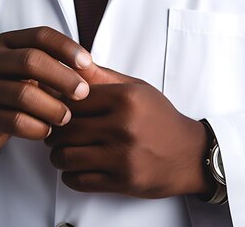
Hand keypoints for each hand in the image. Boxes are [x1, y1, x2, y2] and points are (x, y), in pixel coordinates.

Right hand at [0, 27, 91, 162]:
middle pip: (31, 61)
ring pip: (23, 94)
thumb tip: (92, 68)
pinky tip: (46, 130)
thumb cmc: (10, 92)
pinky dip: (37, 127)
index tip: (87, 63)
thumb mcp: (31, 74)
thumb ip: (57, 66)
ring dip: (52, 107)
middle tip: (83, 93)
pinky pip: (14, 121)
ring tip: (65, 117)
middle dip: (63, 77)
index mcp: (6, 44)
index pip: (40, 36)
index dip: (66, 47)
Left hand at [45, 66, 210, 198]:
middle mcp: (123, 126)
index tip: (58, 110)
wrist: (190, 155)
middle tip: (55, 133)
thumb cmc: (160, 119)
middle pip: (66, 129)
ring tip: (63, 151)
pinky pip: (78, 180)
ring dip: (58, 156)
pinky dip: (70, 175)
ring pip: (66, 156)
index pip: (72, 100)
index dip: (59, 105)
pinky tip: (76, 168)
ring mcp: (123, 156)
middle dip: (54, 133)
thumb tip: (70, 63)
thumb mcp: (136, 89)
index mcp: (125, 98)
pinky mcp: (122, 181)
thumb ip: (102, 76)